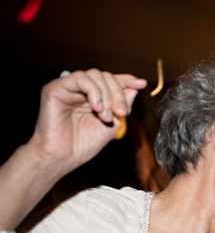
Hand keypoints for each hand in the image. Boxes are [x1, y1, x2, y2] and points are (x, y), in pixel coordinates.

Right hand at [28, 69, 146, 174]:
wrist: (63, 157)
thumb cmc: (84, 145)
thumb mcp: (112, 125)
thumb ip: (122, 107)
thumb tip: (134, 89)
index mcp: (92, 97)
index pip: (111, 81)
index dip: (126, 80)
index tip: (141, 84)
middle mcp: (80, 90)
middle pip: (105, 76)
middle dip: (119, 93)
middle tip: (122, 112)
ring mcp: (67, 88)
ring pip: (94, 75)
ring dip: (107, 95)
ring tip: (106, 116)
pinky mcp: (55, 88)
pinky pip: (80, 78)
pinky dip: (94, 91)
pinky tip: (97, 108)